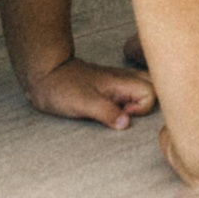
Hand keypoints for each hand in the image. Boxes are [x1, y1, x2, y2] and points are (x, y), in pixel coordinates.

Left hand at [22, 56, 156, 129]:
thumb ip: (107, 112)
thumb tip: (126, 123)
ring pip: (143, 89)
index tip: (122, 114)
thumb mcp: (83, 103)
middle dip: (148, 104)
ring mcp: (116, 83)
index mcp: (121, 82)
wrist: (44, 74)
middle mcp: (123, 80)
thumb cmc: (62, 87)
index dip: (142, 108)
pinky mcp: (108, 88)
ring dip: (138, 104)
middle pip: (154, 87)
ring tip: (120, 113)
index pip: (152, 93)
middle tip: (126, 113)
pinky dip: (128, 102)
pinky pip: (130, 93)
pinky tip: (113, 110)